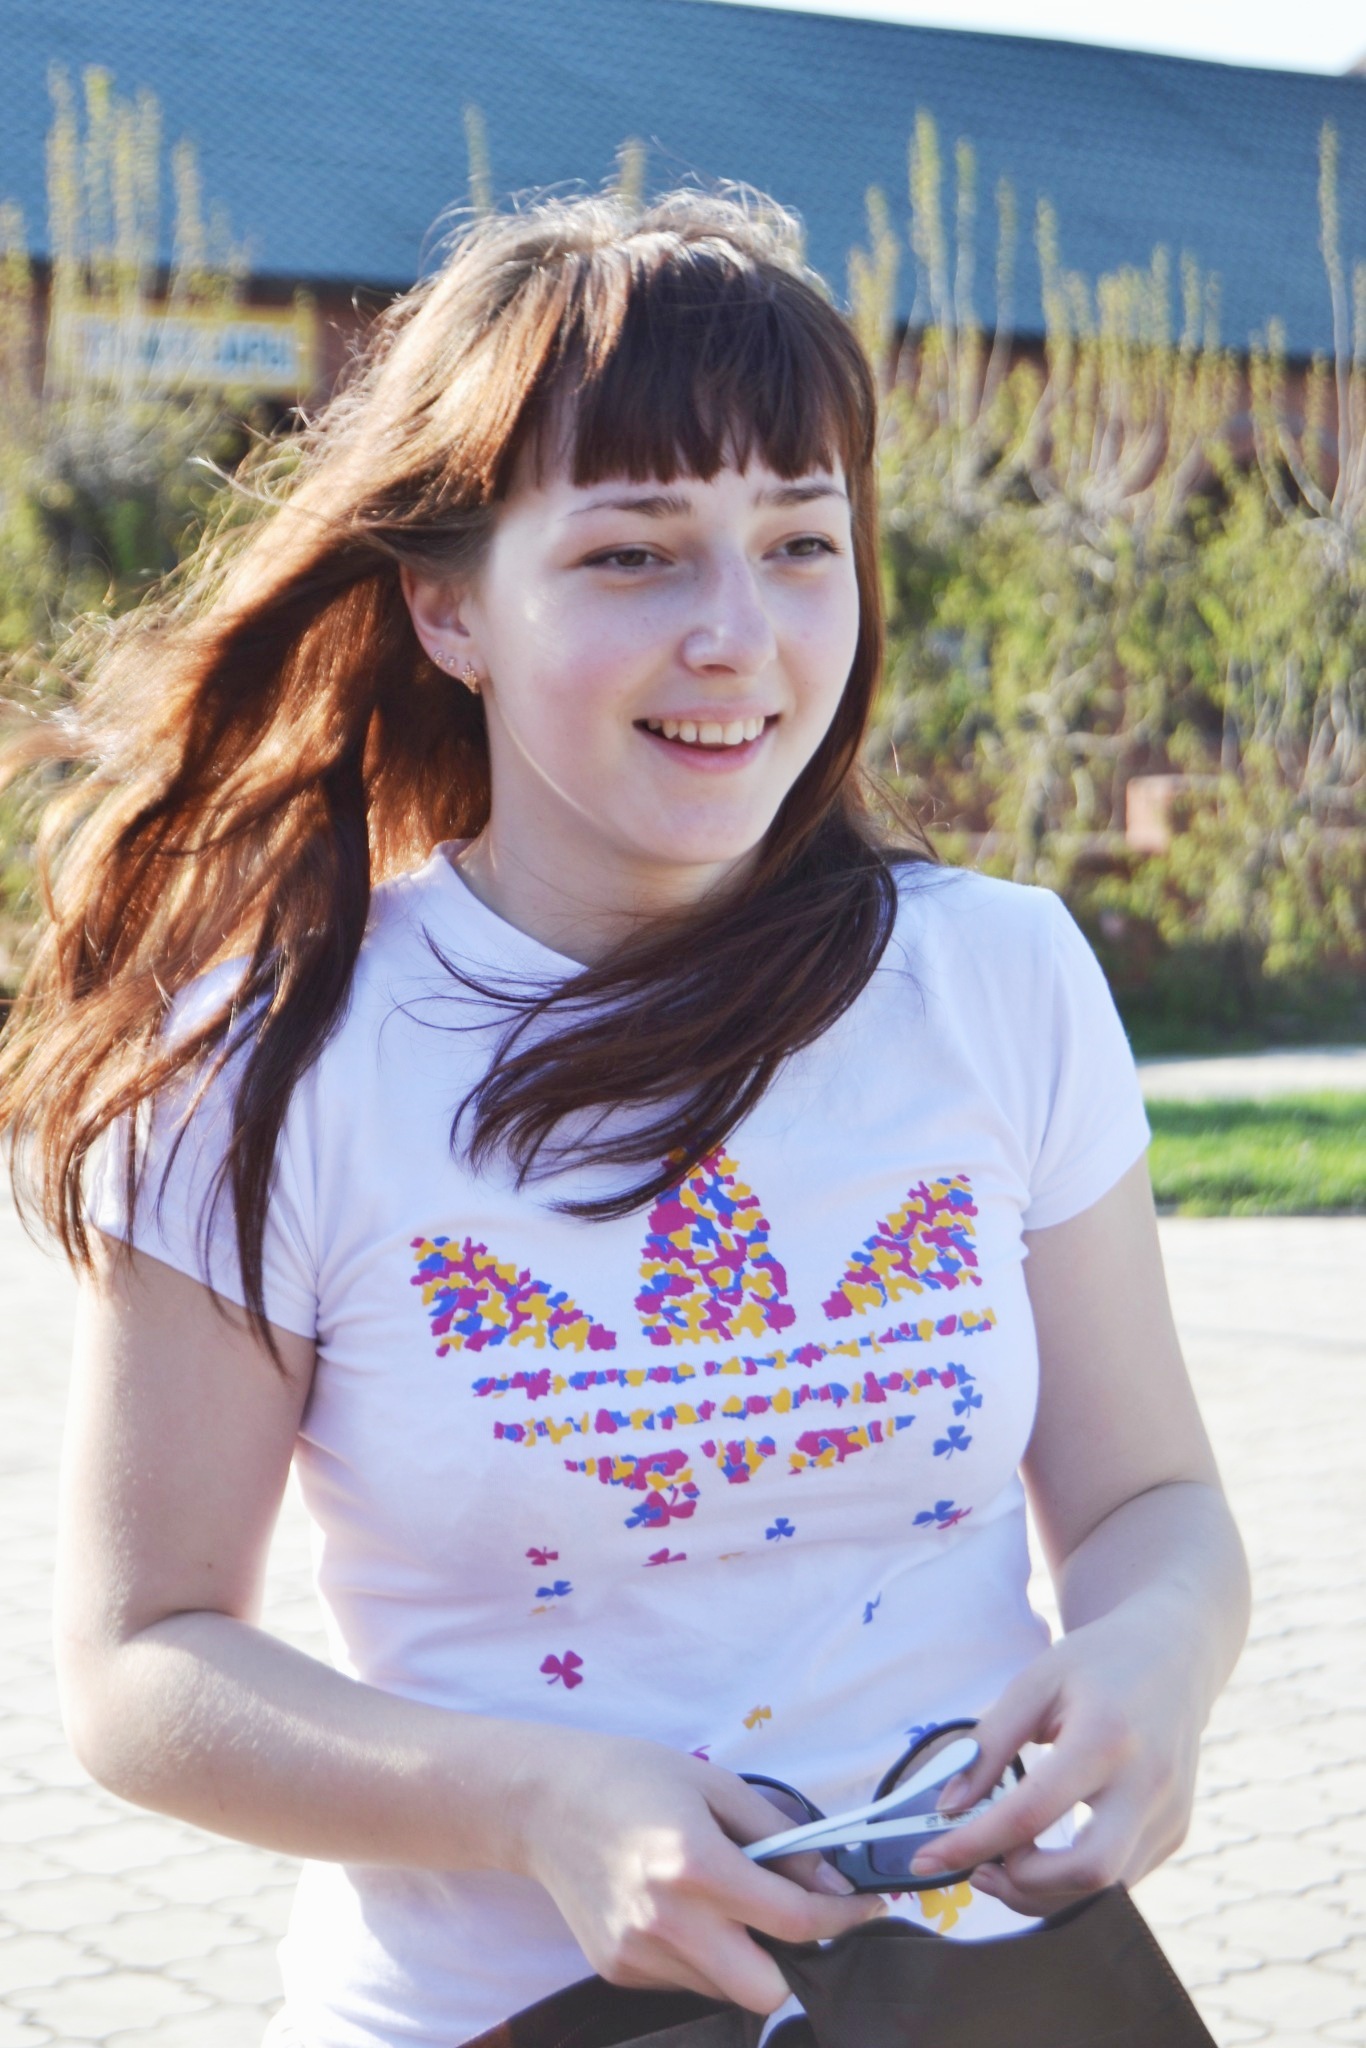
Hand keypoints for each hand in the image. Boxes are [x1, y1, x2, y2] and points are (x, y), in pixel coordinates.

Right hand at [513, 1731, 886, 2010]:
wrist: (544, 1802)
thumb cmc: (634, 1778)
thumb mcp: (714, 1783)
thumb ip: (777, 1835)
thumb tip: (832, 1882)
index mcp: (695, 1864)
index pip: (793, 1920)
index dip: (843, 1918)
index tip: (866, 1907)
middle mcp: (667, 1920)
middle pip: (767, 1990)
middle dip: (793, 1963)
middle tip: (790, 1919)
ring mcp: (638, 1953)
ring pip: (726, 1990)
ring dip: (744, 1958)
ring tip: (723, 1902)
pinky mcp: (617, 1970)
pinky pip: (686, 1981)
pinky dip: (702, 1957)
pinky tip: (682, 1911)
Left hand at [910, 1604, 1204, 1916]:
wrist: (1174, 1655)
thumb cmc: (1096, 1663)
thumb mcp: (1034, 1684)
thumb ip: (988, 1745)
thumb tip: (950, 1809)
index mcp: (1105, 1737)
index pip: (1032, 1812)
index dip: (973, 1843)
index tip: (927, 1860)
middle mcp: (1147, 1784)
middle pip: (1087, 1874)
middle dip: (1023, 1886)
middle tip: (980, 1868)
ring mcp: (1169, 1814)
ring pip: (1106, 1890)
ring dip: (1046, 1892)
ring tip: (1002, 1861)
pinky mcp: (1175, 1832)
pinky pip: (1121, 1878)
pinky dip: (1074, 1881)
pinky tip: (1045, 1853)